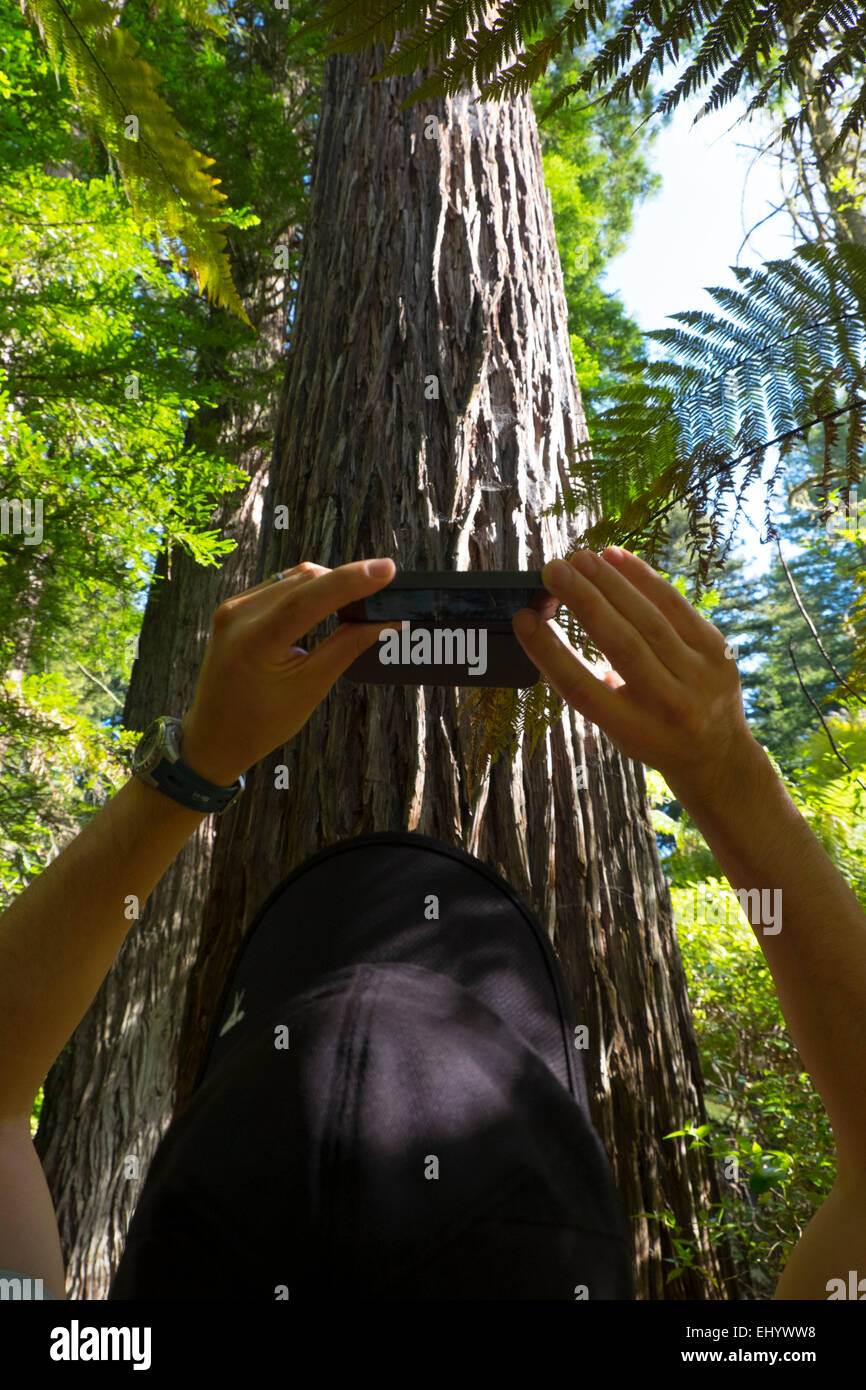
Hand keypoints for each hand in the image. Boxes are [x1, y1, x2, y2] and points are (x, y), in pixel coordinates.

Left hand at [179, 559, 396, 784]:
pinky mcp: (234, 607)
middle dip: (346, 581)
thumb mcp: (310, 688)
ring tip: (359, 599)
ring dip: (328, 584)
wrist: (213, 738)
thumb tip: (386, 621)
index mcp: (254, 642)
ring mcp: (232, 608)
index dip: (350, 580)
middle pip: (304, 580)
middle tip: (383, 592)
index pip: (308, 598)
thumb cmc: (261, 723)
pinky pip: (279, 585)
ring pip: (293, 578)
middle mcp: (238, 615)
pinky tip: (326, 603)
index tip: (387, 570)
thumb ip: (348, 647)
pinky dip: (308, 590)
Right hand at [512, 547, 756, 800]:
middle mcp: (668, 704)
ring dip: (611, 583)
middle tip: (553, 570)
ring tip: (581, 558)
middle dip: (583, 601)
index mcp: (632, 729)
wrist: (717, 753)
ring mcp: (698, 675)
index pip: (581, 687)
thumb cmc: (649, 732)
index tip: (523, 618)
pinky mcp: (717, 650)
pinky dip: (643, 578)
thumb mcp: (615, 725)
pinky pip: (675, 605)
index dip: (548, 651)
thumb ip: (587, 683)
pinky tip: (616, 557)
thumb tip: (547, 622)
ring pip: (649, 619)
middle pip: (620, 644)